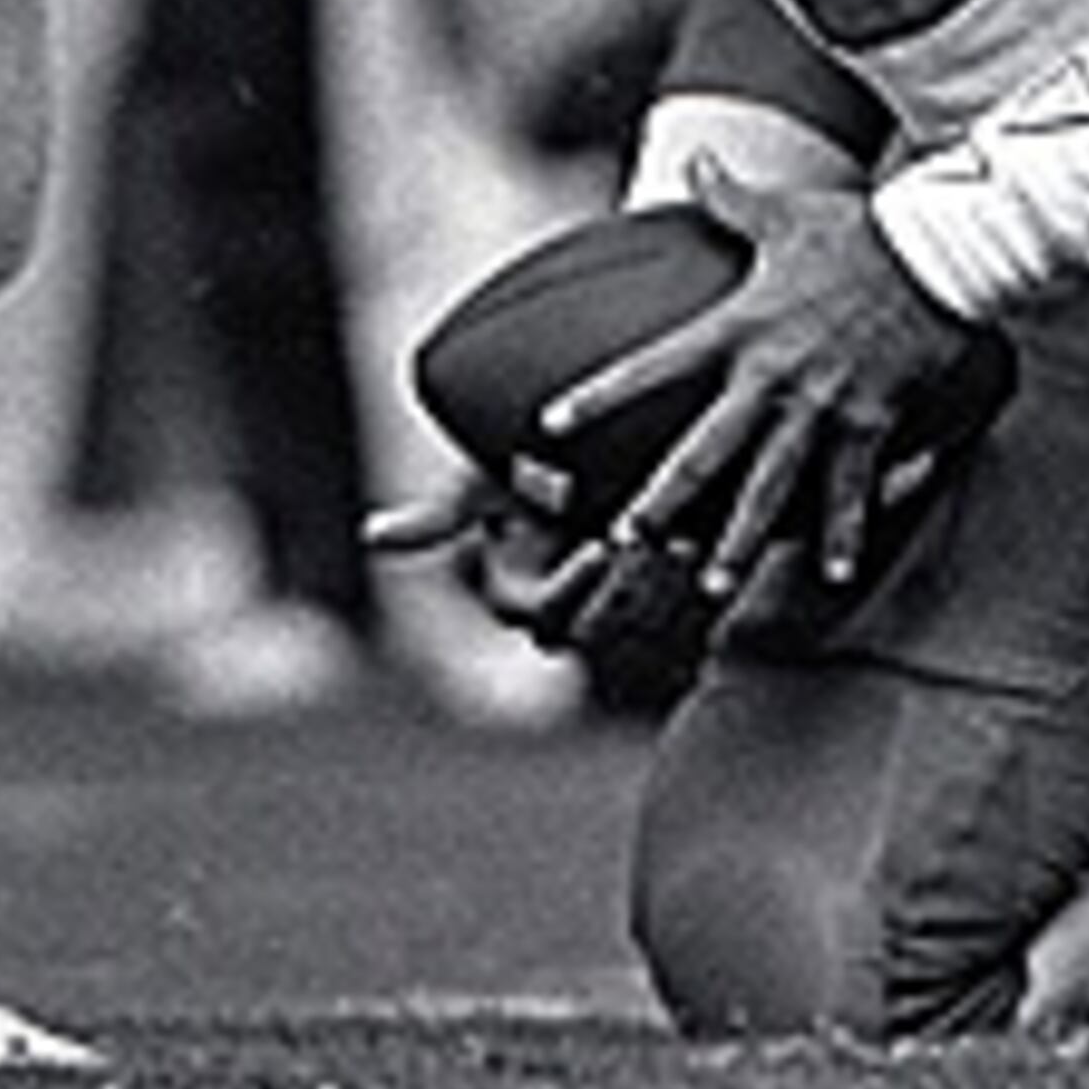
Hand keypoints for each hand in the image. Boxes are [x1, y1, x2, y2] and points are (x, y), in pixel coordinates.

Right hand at [362, 472, 716, 710]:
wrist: (596, 459)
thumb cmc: (531, 468)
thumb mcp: (490, 486)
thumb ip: (438, 517)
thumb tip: (370, 535)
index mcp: (528, 598)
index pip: (543, 616)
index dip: (570, 587)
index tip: (596, 545)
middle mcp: (570, 616)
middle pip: (596, 629)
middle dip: (622, 592)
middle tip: (654, 549)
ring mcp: (616, 614)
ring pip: (639, 628)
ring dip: (663, 591)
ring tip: (689, 544)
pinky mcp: (664, 606)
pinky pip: (681, 621)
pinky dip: (695, 590)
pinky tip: (718, 550)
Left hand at [562, 163, 997, 605]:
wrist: (935, 255)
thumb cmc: (858, 232)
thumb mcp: (786, 214)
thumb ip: (731, 198)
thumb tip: (694, 159)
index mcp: (740, 327)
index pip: (654, 365)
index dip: (600, 393)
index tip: (552, 423)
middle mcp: (771, 378)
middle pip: (704, 452)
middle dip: (663, 501)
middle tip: (626, 541)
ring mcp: (822, 408)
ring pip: (769, 489)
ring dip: (740, 542)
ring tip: (713, 584)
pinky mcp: (869, 424)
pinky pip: (850, 493)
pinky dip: (843, 536)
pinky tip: (832, 575)